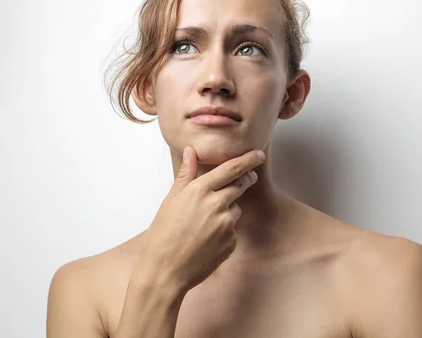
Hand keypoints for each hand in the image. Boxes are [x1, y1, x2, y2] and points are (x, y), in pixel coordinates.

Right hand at [137, 145, 264, 291]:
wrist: (165, 270)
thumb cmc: (163, 234)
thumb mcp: (171, 200)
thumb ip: (186, 174)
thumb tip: (190, 151)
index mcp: (199, 190)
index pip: (231, 168)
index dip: (248, 160)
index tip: (258, 154)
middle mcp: (216, 204)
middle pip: (240, 185)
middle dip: (245, 181)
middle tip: (245, 179)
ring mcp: (226, 224)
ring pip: (236, 209)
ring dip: (228, 210)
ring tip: (205, 223)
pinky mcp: (231, 242)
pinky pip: (233, 230)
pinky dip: (225, 231)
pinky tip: (207, 239)